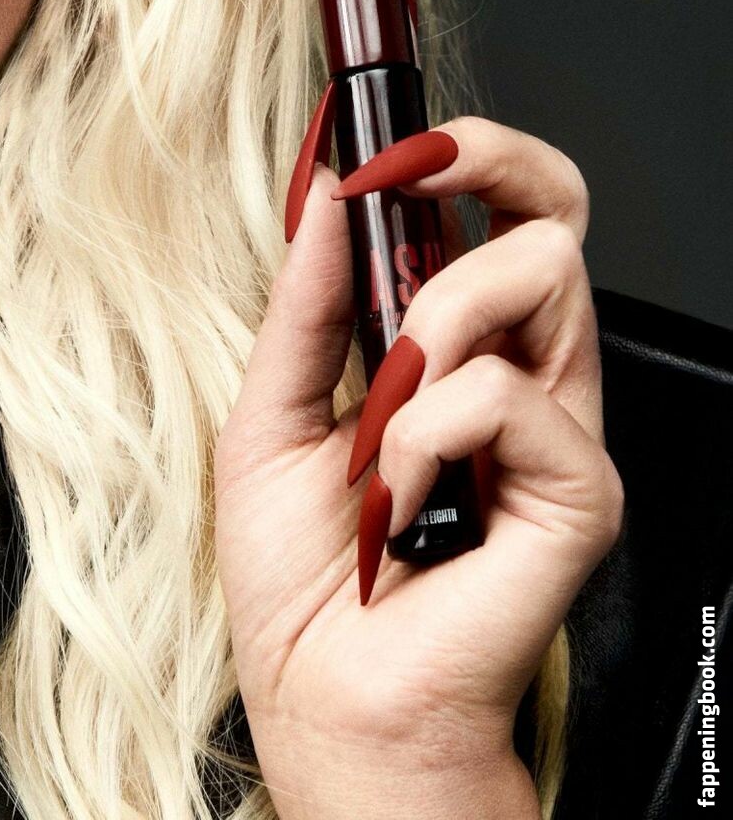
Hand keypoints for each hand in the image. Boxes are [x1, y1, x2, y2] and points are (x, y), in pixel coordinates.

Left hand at [212, 112, 623, 819]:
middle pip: (554, 213)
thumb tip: (327, 195)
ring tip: (376, 412)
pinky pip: (509, 397)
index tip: (389, 144)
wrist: (321, 702)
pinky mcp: (577, 494)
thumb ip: (307, 303)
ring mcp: (555, 432)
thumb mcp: (269, 409)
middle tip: (404, 180)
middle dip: (483, 162)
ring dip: (427, 320)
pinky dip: (424, 433)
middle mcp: (519, 375)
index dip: (468, 151)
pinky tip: (397, 498)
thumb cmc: (302, 580)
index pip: (506, 213)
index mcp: (455, 350)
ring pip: (541, 275)